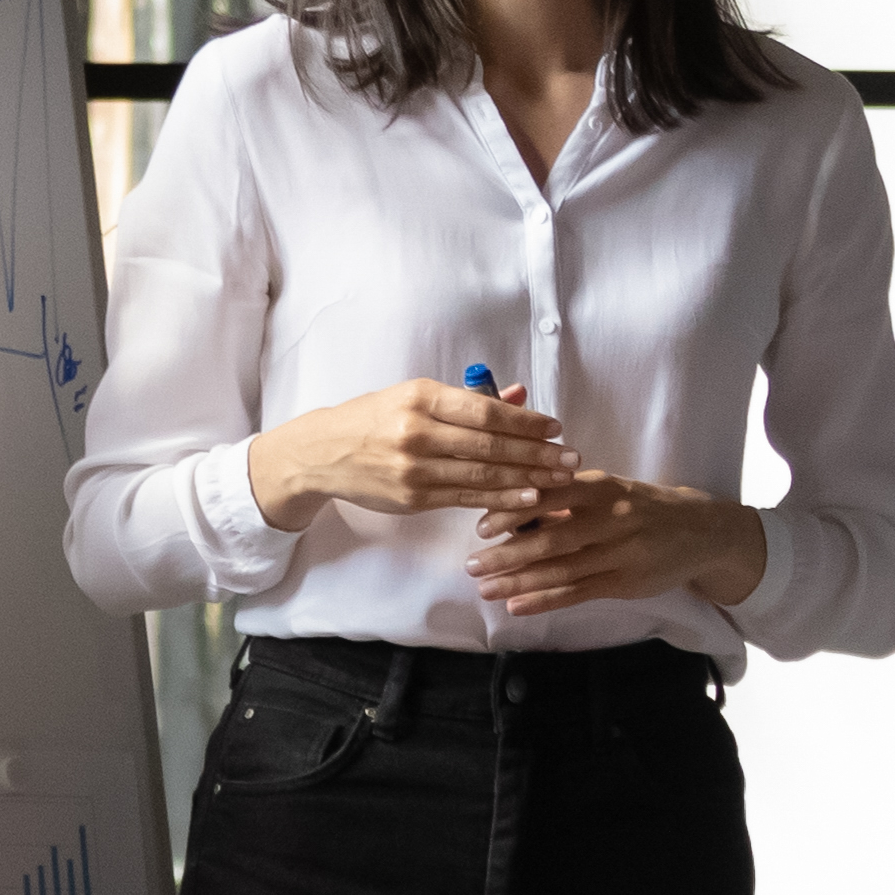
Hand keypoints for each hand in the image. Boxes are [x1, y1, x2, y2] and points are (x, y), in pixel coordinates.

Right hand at [248, 379, 575, 530]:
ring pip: (482, 475)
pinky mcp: (412, 497)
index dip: (525, 422)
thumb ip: (468, 399)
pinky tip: (527, 499)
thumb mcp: (416, 398)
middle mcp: (417, 431)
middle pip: (490, 445)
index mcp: (421, 397)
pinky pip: (465, 499)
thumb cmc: (374, 419)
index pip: (485, 411)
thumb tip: (519, 394)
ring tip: (559, 480)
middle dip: (537, 454)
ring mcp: (414, 467)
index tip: (555, 428)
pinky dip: (500, 500)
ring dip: (526, 479)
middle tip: (571, 459)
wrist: (322, 453)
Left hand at [470, 475, 768, 616]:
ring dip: (519, 580)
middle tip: (472, 564)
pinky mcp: (626, 582)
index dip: (514, 511)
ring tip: (484, 588)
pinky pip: (578, 593)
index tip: (481, 524)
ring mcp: (620, 553)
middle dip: (508, 553)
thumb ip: (567, 498)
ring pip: (561, 569)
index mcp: (601, 487)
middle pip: (551, 538)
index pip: (549, 497)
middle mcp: (611, 518)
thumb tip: (512, 509)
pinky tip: (516, 605)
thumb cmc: (641, 507)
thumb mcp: (609, 490)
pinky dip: (544, 601)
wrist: (700, 531)